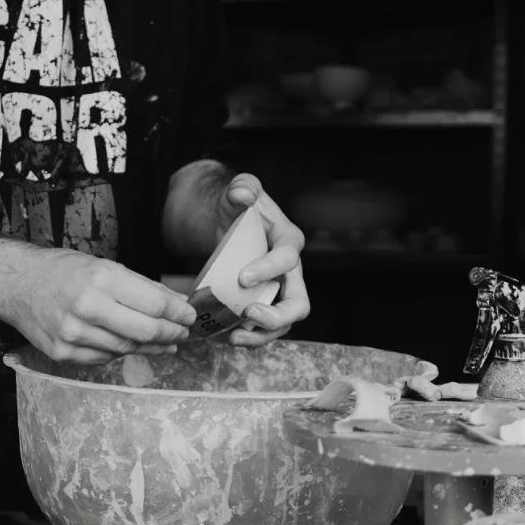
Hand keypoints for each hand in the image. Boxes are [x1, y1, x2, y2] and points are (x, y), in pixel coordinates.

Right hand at [0, 245, 196, 364]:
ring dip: (151, 347)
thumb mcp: (104, 266)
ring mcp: (73, 333)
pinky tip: (131, 344)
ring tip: (165, 343)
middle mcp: (87, 306)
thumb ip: (141, 287)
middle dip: (171, 334)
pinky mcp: (63, 353)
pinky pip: (104, 358)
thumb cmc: (62, 271)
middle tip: (182, 333)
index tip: (190, 316)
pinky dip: (121, 351)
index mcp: (101, 278)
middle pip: (145, 331)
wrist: (16, 284)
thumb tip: (177, 303)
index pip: (154, 304)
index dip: (178, 313)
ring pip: (126, 348)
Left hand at [214, 173, 308, 346]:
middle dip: (277, 315)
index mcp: (289, 240)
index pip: (287, 259)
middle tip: (248, 314)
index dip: (269, 269)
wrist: (229, 223)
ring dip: (261, 334)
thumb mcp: (239, 190)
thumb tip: (241, 193)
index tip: (242, 277)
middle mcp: (291, 271)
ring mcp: (279, 291)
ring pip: (284, 323)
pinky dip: (248, 337)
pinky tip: (225, 336)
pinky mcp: (264, 304)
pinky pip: (264, 328)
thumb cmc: (238, 206)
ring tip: (234, 336)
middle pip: (299, 303)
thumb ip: (243, 187)